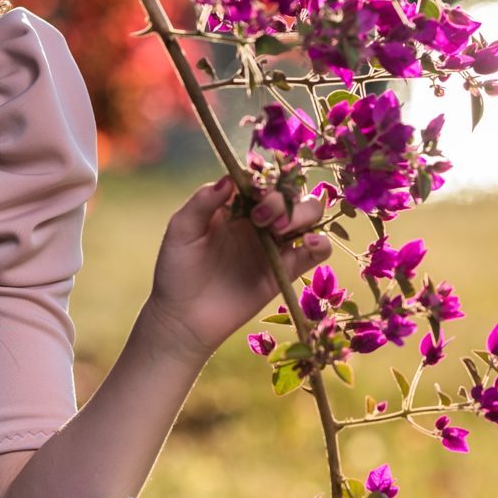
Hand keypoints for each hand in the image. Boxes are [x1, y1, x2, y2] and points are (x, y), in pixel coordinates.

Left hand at [145, 176, 330, 364]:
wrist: (184, 318)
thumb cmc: (176, 270)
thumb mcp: (181, 231)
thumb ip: (202, 203)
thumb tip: (229, 179)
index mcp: (236, 204)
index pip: (262, 180)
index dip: (265, 181)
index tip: (255, 193)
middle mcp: (260, 219)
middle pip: (291, 193)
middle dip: (283, 199)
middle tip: (262, 218)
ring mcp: (276, 244)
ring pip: (310, 215)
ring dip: (304, 214)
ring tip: (280, 230)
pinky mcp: (286, 270)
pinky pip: (315, 252)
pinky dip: (321, 243)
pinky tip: (309, 243)